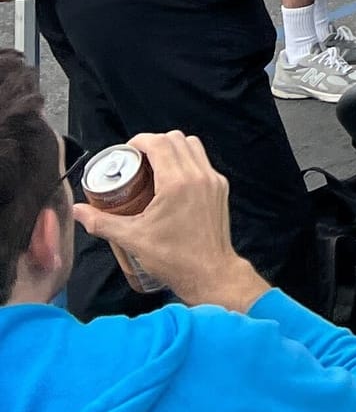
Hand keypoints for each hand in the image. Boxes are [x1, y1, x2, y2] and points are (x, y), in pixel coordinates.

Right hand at [72, 132, 267, 311]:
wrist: (210, 272)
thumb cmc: (173, 257)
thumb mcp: (132, 238)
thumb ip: (101, 222)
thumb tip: (77, 211)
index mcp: (177, 182)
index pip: (159, 143)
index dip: (139, 141)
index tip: (125, 152)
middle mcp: (199, 175)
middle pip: (177, 139)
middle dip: (154, 143)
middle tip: (136, 161)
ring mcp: (214, 180)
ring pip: (193, 146)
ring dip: (173, 149)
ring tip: (153, 168)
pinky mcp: (221, 188)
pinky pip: (203, 162)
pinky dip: (187, 161)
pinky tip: (171, 182)